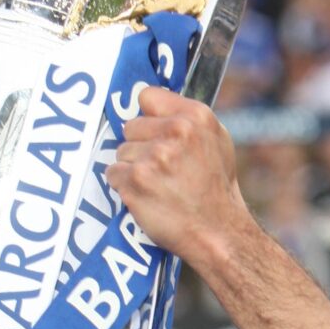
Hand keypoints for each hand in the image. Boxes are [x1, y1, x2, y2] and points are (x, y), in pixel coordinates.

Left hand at [107, 88, 254, 268]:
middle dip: (140, 146)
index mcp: (196, 117)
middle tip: (162, 169)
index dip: (149, 117)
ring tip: (157, 185)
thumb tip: (151, 103)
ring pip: (121, 152)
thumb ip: (187, 118)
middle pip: (130, 126)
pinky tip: (146, 196)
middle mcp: (176, 131)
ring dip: (132, 169)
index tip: (154, 133)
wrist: (217, 232)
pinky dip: (124, 187)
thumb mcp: (217, 141)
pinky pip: (112, 174)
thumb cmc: (215, 189)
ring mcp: (154, 156)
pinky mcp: (135, 180)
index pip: (148, 96)